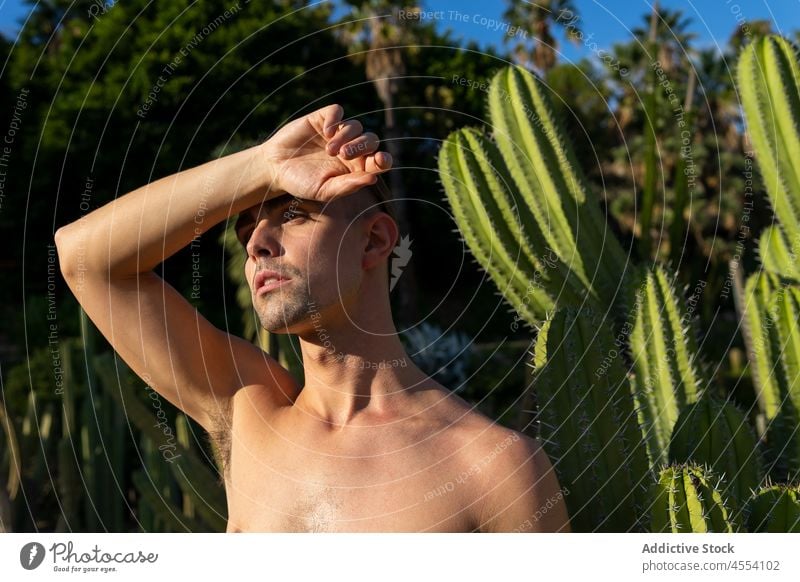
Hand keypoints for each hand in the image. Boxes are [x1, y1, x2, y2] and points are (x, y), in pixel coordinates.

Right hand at [260, 104, 391, 200]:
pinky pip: (338, 111)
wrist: (275, 168)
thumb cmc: (302, 183)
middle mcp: (350, 148)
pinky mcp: (322, 119)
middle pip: (371, 140)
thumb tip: (373, 178)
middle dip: (361, 146)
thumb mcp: (325, 191)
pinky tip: (325, 132)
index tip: (379, 160)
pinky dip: (335, 119)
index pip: (379, 160)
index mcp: (356, 168)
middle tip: (344, 155)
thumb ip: (348, 185)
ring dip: (346, 136)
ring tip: (329, 150)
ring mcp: (337, 132)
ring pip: (356, 126)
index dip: (384, 159)